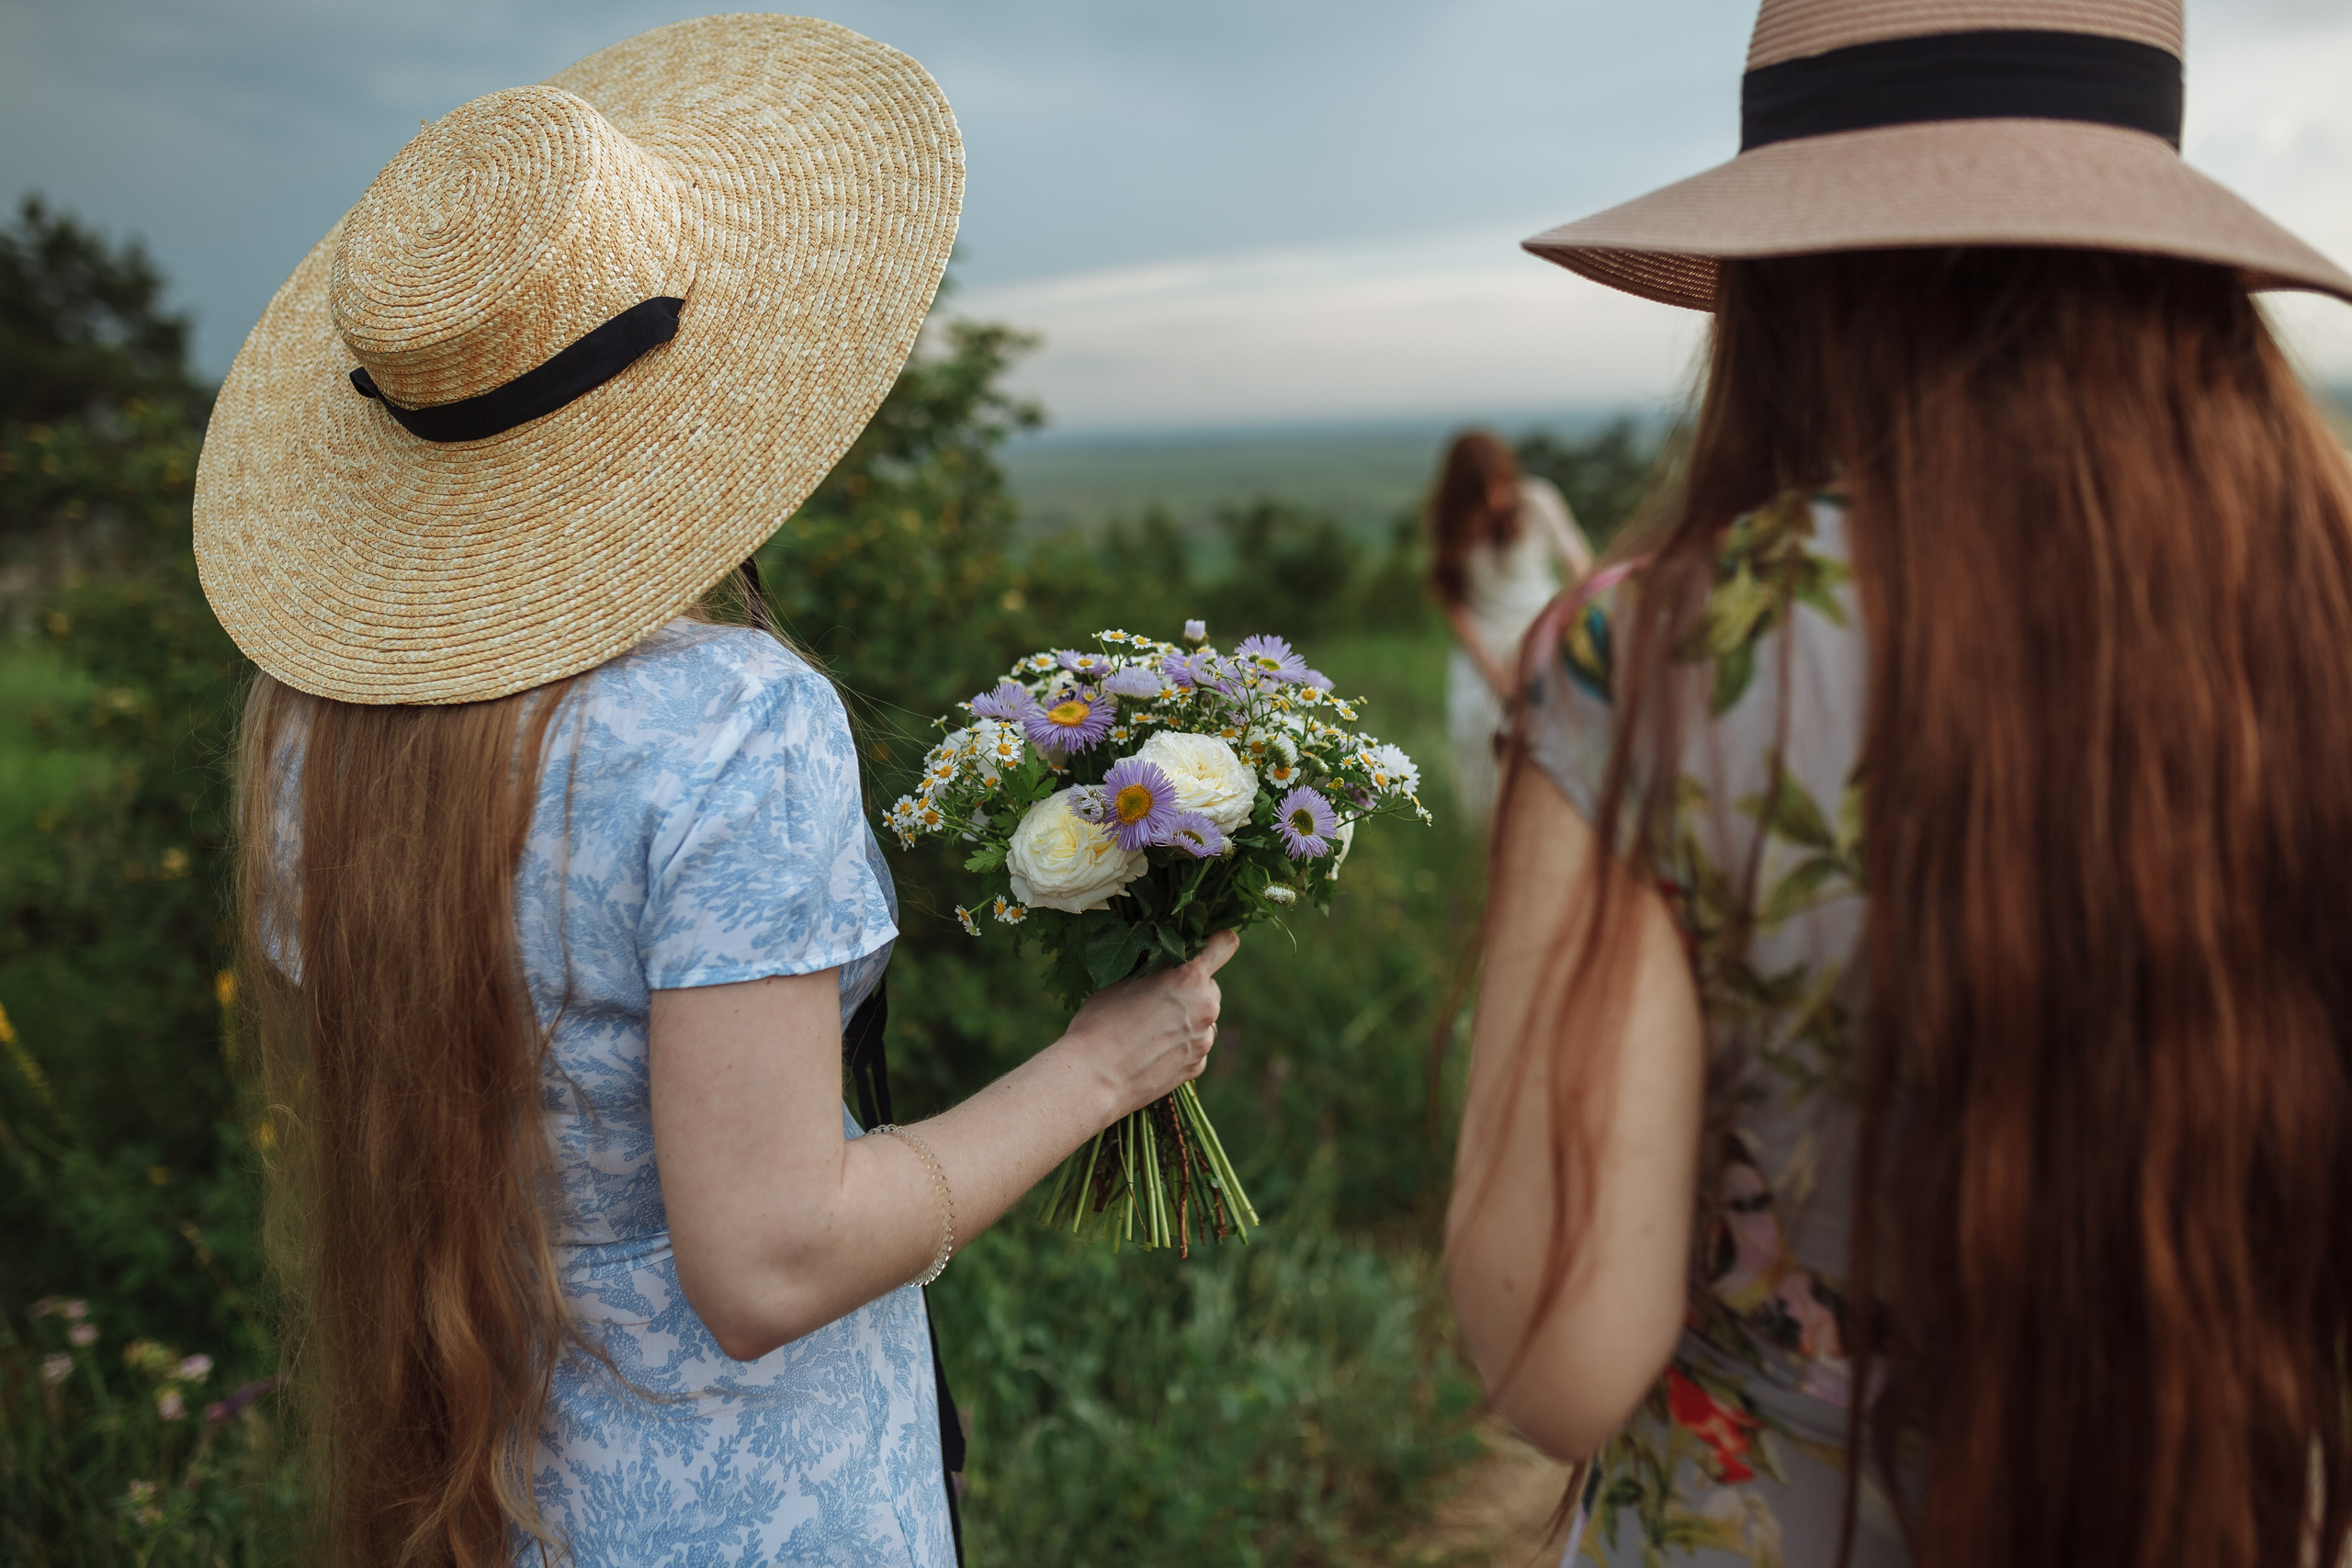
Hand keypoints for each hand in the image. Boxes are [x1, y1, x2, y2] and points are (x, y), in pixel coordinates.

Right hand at [1057, 930, 1238, 1119]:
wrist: (1092, 1078)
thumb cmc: (1099, 1023)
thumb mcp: (1123, 981)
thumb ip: (1154, 972)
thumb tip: (1162, 965)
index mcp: (1189, 977)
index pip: (1224, 945)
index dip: (1218, 942)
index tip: (1211, 943)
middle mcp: (1206, 1007)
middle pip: (1209, 988)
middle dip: (1190, 990)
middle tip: (1157, 1000)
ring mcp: (1204, 1040)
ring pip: (1203, 1020)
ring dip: (1186, 1021)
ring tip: (1149, 1032)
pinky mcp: (1197, 1067)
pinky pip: (1195, 1048)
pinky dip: (1180, 1047)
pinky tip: (1152, 1053)